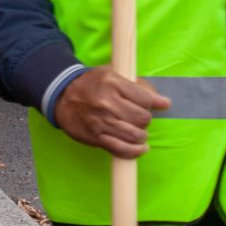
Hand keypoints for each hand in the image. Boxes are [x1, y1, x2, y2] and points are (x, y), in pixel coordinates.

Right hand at [53, 66, 171, 157]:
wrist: (62, 96)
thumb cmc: (91, 84)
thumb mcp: (112, 75)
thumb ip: (138, 85)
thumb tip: (164, 102)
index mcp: (112, 82)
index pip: (146, 99)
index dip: (154, 103)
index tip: (158, 105)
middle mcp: (106, 102)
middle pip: (143, 118)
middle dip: (145, 120)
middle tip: (139, 118)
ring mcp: (101, 121)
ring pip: (136, 135)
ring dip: (141, 136)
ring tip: (138, 132)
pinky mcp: (96, 137)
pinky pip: (123, 149)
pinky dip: (135, 151)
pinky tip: (140, 148)